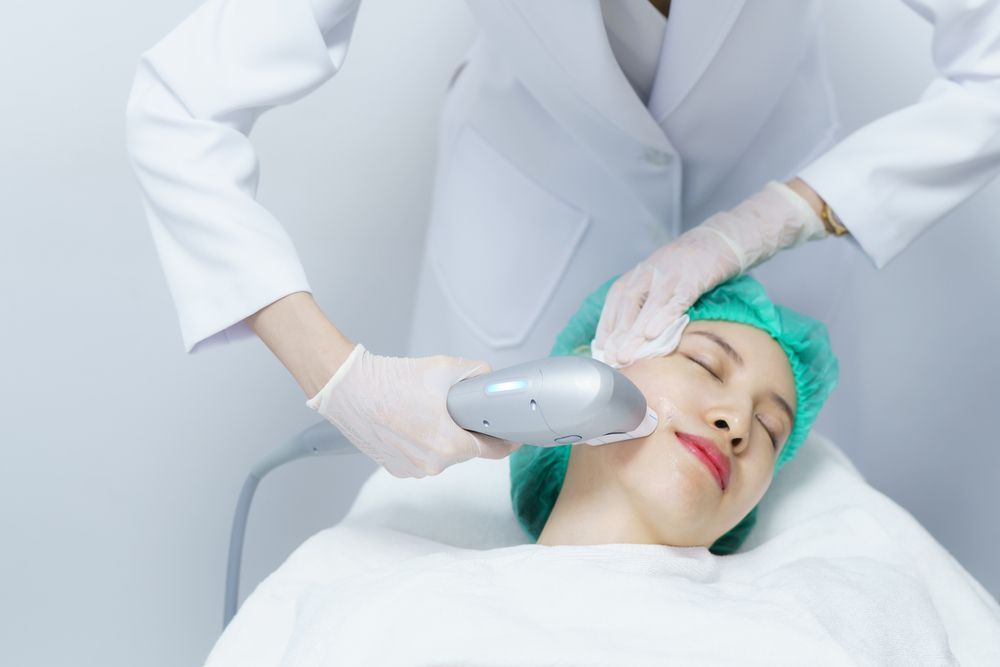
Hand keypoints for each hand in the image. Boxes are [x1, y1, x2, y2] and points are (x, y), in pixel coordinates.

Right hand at [305, 344, 521, 476]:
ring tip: (424, 411)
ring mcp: (413, 469)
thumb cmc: (390, 381)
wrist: (347, 390)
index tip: (511, 433)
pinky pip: (422, 457)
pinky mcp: (396, 468)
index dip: (505, 439)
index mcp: (450, 445)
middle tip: (453, 406)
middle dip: (465, 429)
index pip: (493, 451)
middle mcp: (433, 464)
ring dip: (441, 436)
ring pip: (442, 454)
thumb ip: (478, 374)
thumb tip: (490, 379)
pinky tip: (410, 422)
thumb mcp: (445, 367)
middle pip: (466, 449)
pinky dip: (421, 442)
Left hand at [592, 180, 826, 366]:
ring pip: (648, 305)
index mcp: (642, 271)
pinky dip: (663, 318)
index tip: (601, 349)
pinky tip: (654, 335)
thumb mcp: (666, 278)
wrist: (726, 238)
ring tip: (626, 355)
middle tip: (610, 359)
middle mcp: (651, 271)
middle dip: (617, 334)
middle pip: (628, 304)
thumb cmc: (695, 263)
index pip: (616, 299)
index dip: (607, 324)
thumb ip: (650, 300)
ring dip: (635, 333)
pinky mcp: (693, 276)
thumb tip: (636, 332)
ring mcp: (671, 272)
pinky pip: (676, 300)